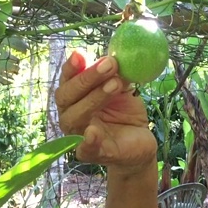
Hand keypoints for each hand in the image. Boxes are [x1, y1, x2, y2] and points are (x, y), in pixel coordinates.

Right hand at [55, 50, 157, 174]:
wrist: (140, 142)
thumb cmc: (125, 113)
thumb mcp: (123, 89)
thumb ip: (115, 74)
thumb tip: (116, 55)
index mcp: (75, 97)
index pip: (67, 80)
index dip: (71, 67)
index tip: (80, 53)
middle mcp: (71, 115)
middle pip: (67, 96)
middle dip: (87, 78)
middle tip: (110, 64)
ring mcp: (79, 136)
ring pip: (75, 117)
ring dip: (94, 98)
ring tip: (116, 84)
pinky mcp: (94, 154)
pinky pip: (86, 149)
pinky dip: (88, 140)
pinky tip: (93, 130)